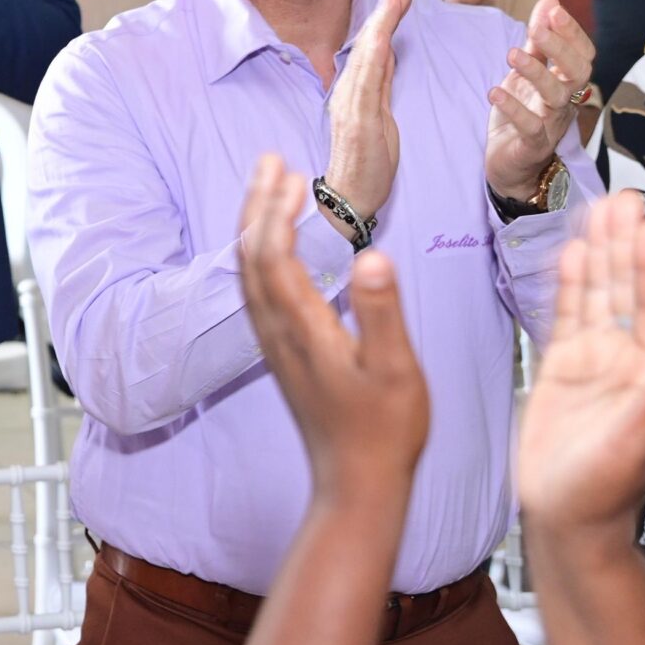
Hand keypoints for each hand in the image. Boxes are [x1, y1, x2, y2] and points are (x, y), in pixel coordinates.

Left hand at [236, 153, 429, 494]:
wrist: (355, 483)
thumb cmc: (384, 430)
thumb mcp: (396, 369)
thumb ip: (381, 312)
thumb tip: (371, 257)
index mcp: (302, 328)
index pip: (273, 255)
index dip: (274, 209)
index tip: (288, 171)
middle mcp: (277, 333)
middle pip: (250, 256)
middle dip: (257, 204)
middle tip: (272, 161)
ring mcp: (275, 345)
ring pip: (249, 274)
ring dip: (256, 226)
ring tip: (273, 189)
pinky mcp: (281, 354)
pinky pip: (257, 292)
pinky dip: (261, 256)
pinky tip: (277, 246)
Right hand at [321, 0, 410, 226]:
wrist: (349, 199)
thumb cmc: (367, 161)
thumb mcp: (380, 116)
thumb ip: (381, 84)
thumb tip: (389, 52)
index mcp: (355, 90)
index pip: (372, 46)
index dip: (385, 17)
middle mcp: (348, 92)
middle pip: (368, 44)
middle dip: (384, 12)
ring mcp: (349, 105)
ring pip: (366, 57)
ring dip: (381, 25)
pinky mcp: (356, 120)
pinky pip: (366, 83)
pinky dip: (373, 57)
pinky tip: (382, 38)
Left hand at [484, 0, 594, 200]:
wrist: (510, 166)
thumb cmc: (523, 114)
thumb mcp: (528, 73)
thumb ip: (538, 41)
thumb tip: (549, 1)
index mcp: (566, 82)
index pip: (583, 53)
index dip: (571, 31)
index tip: (552, 8)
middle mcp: (565, 102)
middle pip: (578, 72)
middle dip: (560, 47)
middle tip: (537, 27)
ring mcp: (551, 124)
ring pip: (556, 97)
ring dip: (535, 72)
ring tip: (511, 54)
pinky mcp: (532, 145)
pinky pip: (530, 126)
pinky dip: (513, 108)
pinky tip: (494, 92)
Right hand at [516, 191, 644, 534]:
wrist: (565, 518)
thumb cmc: (604, 496)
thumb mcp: (631, 449)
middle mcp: (629, 360)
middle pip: (626, 290)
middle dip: (625, 245)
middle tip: (625, 199)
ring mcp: (597, 360)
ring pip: (598, 295)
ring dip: (599, 253)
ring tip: (599, 209)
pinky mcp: (564, 367)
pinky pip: (567, 315)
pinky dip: (569, 284)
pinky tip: (573, 252)